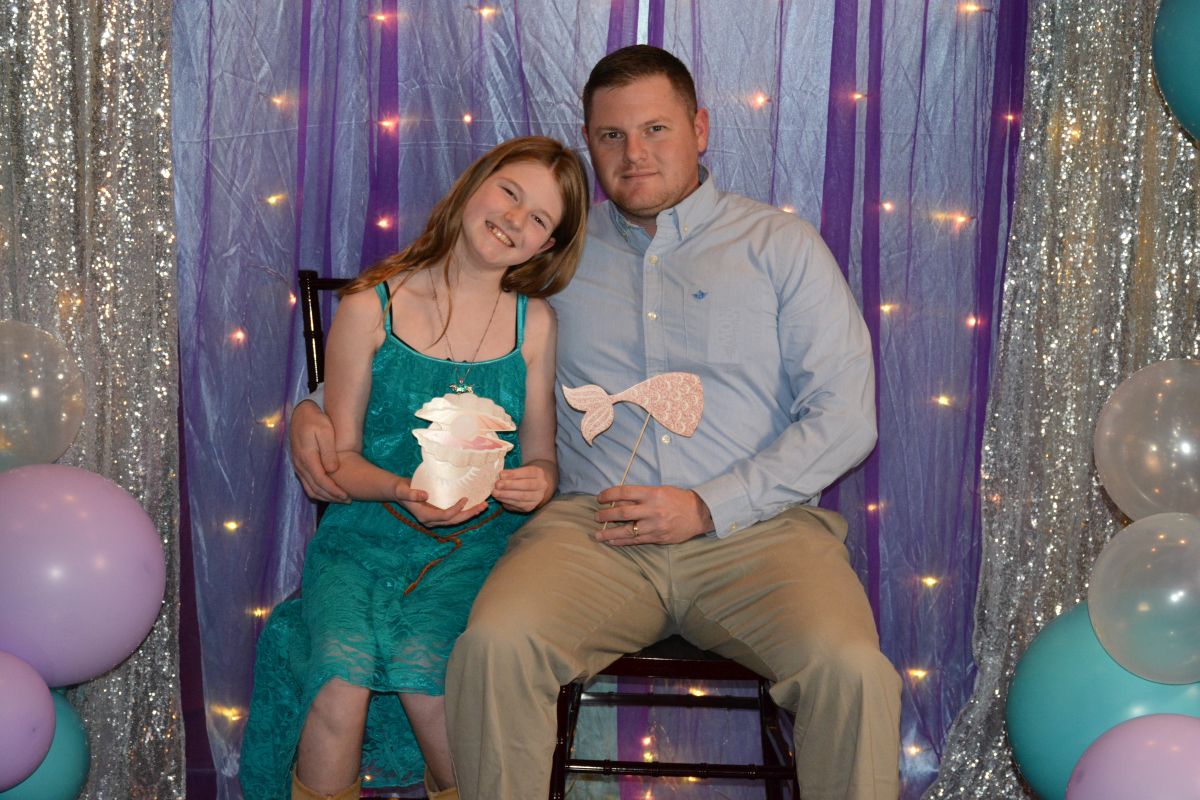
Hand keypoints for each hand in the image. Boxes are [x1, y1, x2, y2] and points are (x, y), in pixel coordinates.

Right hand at [289, 400, 348, 502]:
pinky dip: (318, 491)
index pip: (321, 481)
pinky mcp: (299, 465)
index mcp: (307, 457)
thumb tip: (332, 470)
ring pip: (309, 488)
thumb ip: (328, 451)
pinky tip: (329, 491)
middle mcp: (300, 464)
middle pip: (315, 488)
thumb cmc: (316, 420)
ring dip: (325, 496)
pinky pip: (307, 483)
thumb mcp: (325, 432)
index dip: (334, 491)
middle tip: (347, 500)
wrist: (301, 414)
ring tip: (340, 498)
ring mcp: (297, 466)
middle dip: (331, 497)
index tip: (347, 496)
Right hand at [397, 483, 487, 527]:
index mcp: (425, 516)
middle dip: (469, 514)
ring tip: (483, 506)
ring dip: (470, 514)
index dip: (456, 509)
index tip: (465, 499)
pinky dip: (464, 511)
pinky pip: (454, 515)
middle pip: (454, 520)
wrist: (399, 492)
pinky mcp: (438, 513)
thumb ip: (411, 494)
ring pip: (456, 520)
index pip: (445, 516)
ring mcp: (436, 518)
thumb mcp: (403, 490)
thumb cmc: (400, 490)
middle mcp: (432, 520)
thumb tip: (425, 495)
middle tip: (483, 506)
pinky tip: (474, 505)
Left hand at [492, 464, 552, 512]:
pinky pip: (517, 505)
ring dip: (506, 495)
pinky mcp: (529, 507)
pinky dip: (507, 501)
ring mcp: (536, 498)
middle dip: (509, 485)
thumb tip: (500, 476)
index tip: (501, 474)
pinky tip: (499, 498)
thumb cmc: (524, 477)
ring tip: (495, 492)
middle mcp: (541, 486)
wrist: (534, 489)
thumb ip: (512, 473)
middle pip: (526, 485)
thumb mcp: (521, 471)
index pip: (527, 472)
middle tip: (497, 484)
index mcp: (538, 473)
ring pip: (521, 497)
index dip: (514, 474)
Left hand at [593, 485, 713, 546]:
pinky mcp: (658, 537)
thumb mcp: (660, 490)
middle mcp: (652, 509)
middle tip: (596, 517)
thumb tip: (618, 500)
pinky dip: (622, 541)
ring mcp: (655, 525)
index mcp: (652, 493)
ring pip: (626, 530)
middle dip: (605, 515)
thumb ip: (641, 496)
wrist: (699, 513)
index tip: (600, 498)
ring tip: (598, 535)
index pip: (624, 492)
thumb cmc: (678, 499)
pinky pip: (636, 540)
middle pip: (622, 512)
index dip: (609, 495)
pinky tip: (612, 541)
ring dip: (609, 533)